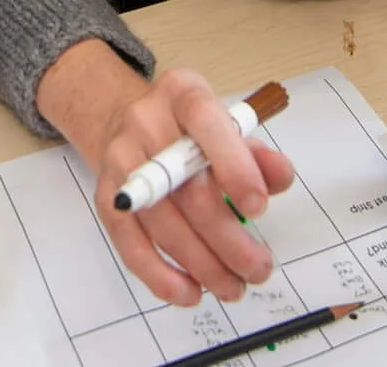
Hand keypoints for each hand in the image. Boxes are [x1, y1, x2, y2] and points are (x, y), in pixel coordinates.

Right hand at [86, 67, 293, 306]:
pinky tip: (189, 292)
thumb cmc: (188, 131)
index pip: (206, 122)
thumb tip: (279, 177)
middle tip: (257, 268)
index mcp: (183, 94)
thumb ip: (258, 153)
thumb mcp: (227, 126)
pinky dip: (160, 276)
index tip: (259, 208)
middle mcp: (145, 122)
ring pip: (163, 224)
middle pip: (188, 189)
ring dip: (202, 265)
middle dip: (228, 240)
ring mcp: (121, 160)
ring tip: (232, 286)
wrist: (125, 121)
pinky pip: (130, 243)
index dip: (234, 166)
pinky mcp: (107, 195)